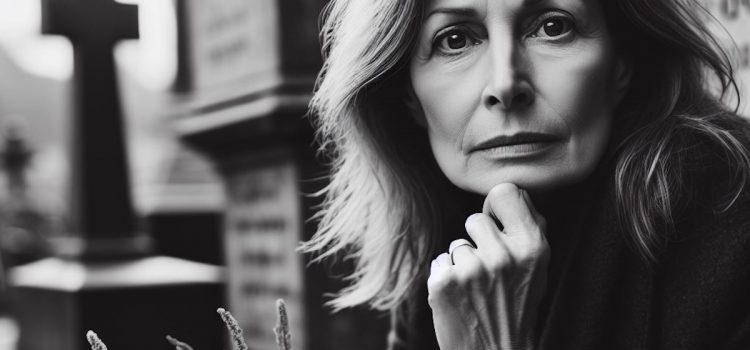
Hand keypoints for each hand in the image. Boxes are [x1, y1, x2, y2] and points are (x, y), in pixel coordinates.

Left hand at [428, 183, 549, 349]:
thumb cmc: (517, 311)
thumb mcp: (538, 270)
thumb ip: (529, 230)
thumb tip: (515, 192)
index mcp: (532, 247)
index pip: (505, 192)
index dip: (496, 205)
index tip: (496, 220)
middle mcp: (503, 255)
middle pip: (475, 219)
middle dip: (479, 240)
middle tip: (489, 271)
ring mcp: (471, 269)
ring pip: (456, 244)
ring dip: (462, 263)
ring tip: (476, 290)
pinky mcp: (444, 283)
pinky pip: (440, 261)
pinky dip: (446, 278)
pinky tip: (460, 298)